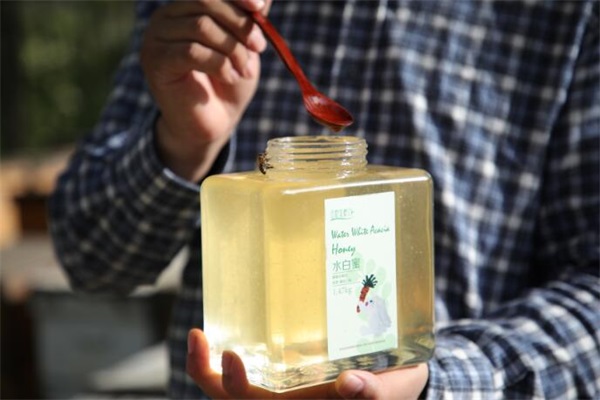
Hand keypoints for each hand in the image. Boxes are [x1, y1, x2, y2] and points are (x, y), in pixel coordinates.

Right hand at [140, 0, 271, 180]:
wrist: (215, 123)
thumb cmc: (230, 82)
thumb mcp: (245, 45)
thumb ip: (249, 19)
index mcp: (185, 8)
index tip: (260, 8)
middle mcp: (165, 18)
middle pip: (206, 2)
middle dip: (239, 24)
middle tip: (259, 47)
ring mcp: (156, 38)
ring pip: (201, 27)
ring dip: (233, 49)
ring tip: (244, 70)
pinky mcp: (155, 62)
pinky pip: (192, 52)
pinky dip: (220, 64)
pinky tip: (229, 77)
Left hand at [187, 328, 428, 398]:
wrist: (401, 372)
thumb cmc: (396, 388)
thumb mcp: (393, 391)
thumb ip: (375, 393)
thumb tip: (350, 385)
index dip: (234, 387)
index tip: (230, 357)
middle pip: (234, 399)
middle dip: (212, 375)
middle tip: (202, 340)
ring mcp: (283, 385)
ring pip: (233, 386)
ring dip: (209, 365)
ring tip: (200, 336)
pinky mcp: (287, 364)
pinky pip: (252, 361)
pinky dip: (234, 344)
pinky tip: (231, 320)